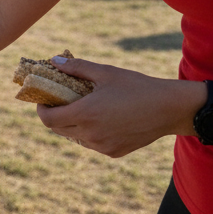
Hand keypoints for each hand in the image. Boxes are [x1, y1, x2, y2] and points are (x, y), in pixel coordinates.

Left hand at [34, 55, 201, 157]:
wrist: (170, 109)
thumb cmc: (137, 86)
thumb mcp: (106, 73)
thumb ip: (77, 68)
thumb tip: (53, 61)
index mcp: (85, 114)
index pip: (47, 119)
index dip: (42, 110)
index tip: (44, 101)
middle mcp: (90, 134)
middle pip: (58, 130)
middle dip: (55, 116)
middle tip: (61, 103)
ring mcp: (102, 146)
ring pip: (75, 138)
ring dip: (72, 126)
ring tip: (83, 110)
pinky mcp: (114, 152)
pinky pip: (92, 144)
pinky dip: (90, 133)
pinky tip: (101, 120)